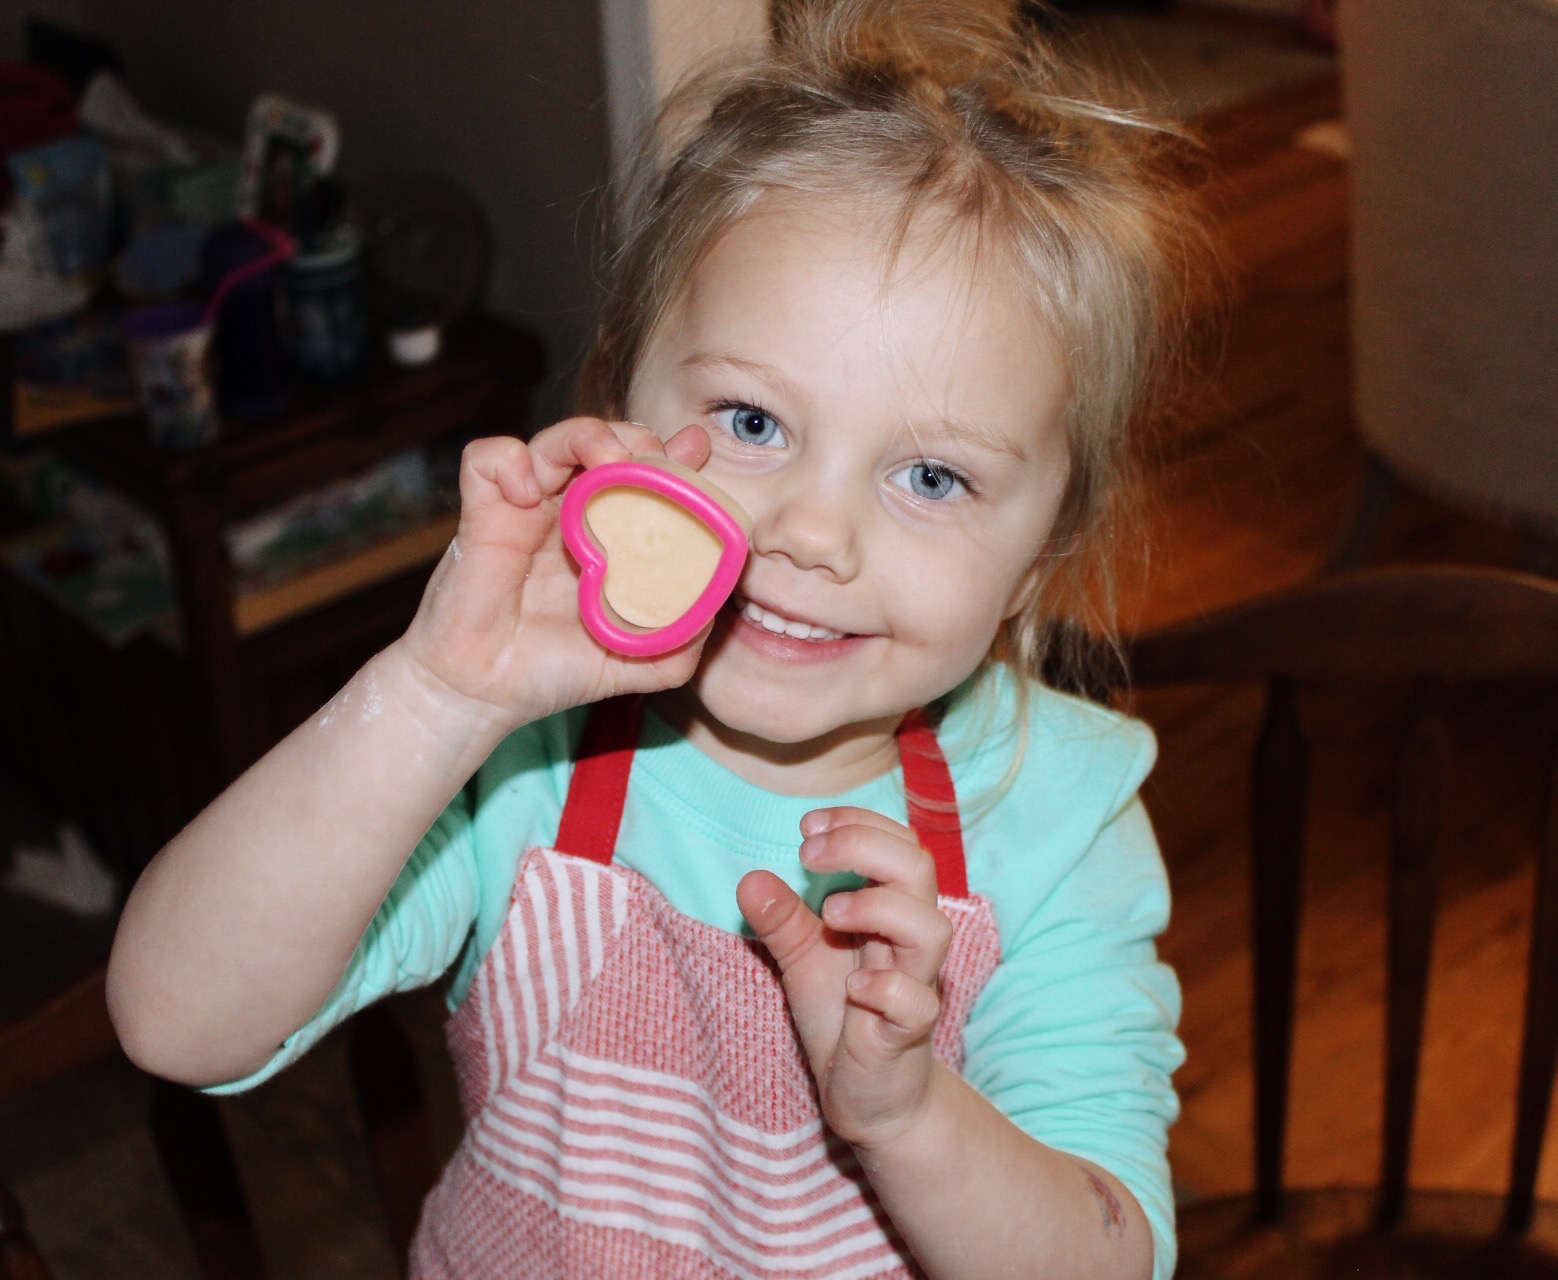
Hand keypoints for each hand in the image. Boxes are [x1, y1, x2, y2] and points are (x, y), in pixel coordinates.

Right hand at [399, 418, 713, 730]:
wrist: (487, 694)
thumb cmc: (556, 671)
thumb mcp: (641, 662)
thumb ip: (685, 636)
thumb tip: (719, 602)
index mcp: (611, 536)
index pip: (647, 473)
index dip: (673, 454)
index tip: (695, 450)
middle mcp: (571, 513)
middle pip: (608, 441)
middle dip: (635, 437)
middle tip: (649, 462)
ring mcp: (526, 508)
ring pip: (556, 438)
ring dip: (586, 434)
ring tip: (604, 460)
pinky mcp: (481, 511)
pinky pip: (487, 457)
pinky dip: (509, 460)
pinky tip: (528, 494)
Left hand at [737, 806, 953, 1148]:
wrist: (871, 1095)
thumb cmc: (845, 1015)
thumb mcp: (804, 959)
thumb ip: (782, 919)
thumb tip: (749, 877)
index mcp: (890, 910)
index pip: (897, 843)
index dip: (858, 822)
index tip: (807, 827)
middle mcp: (909, 939)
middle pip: (918, 867)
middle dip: (864, 845)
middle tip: (810, 855)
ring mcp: (914, 985)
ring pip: (931, 929)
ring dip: (879, 908)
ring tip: (831, 913)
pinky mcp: (907, 1034)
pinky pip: (915, 1003)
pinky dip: (885, 988)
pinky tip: (852, 988)